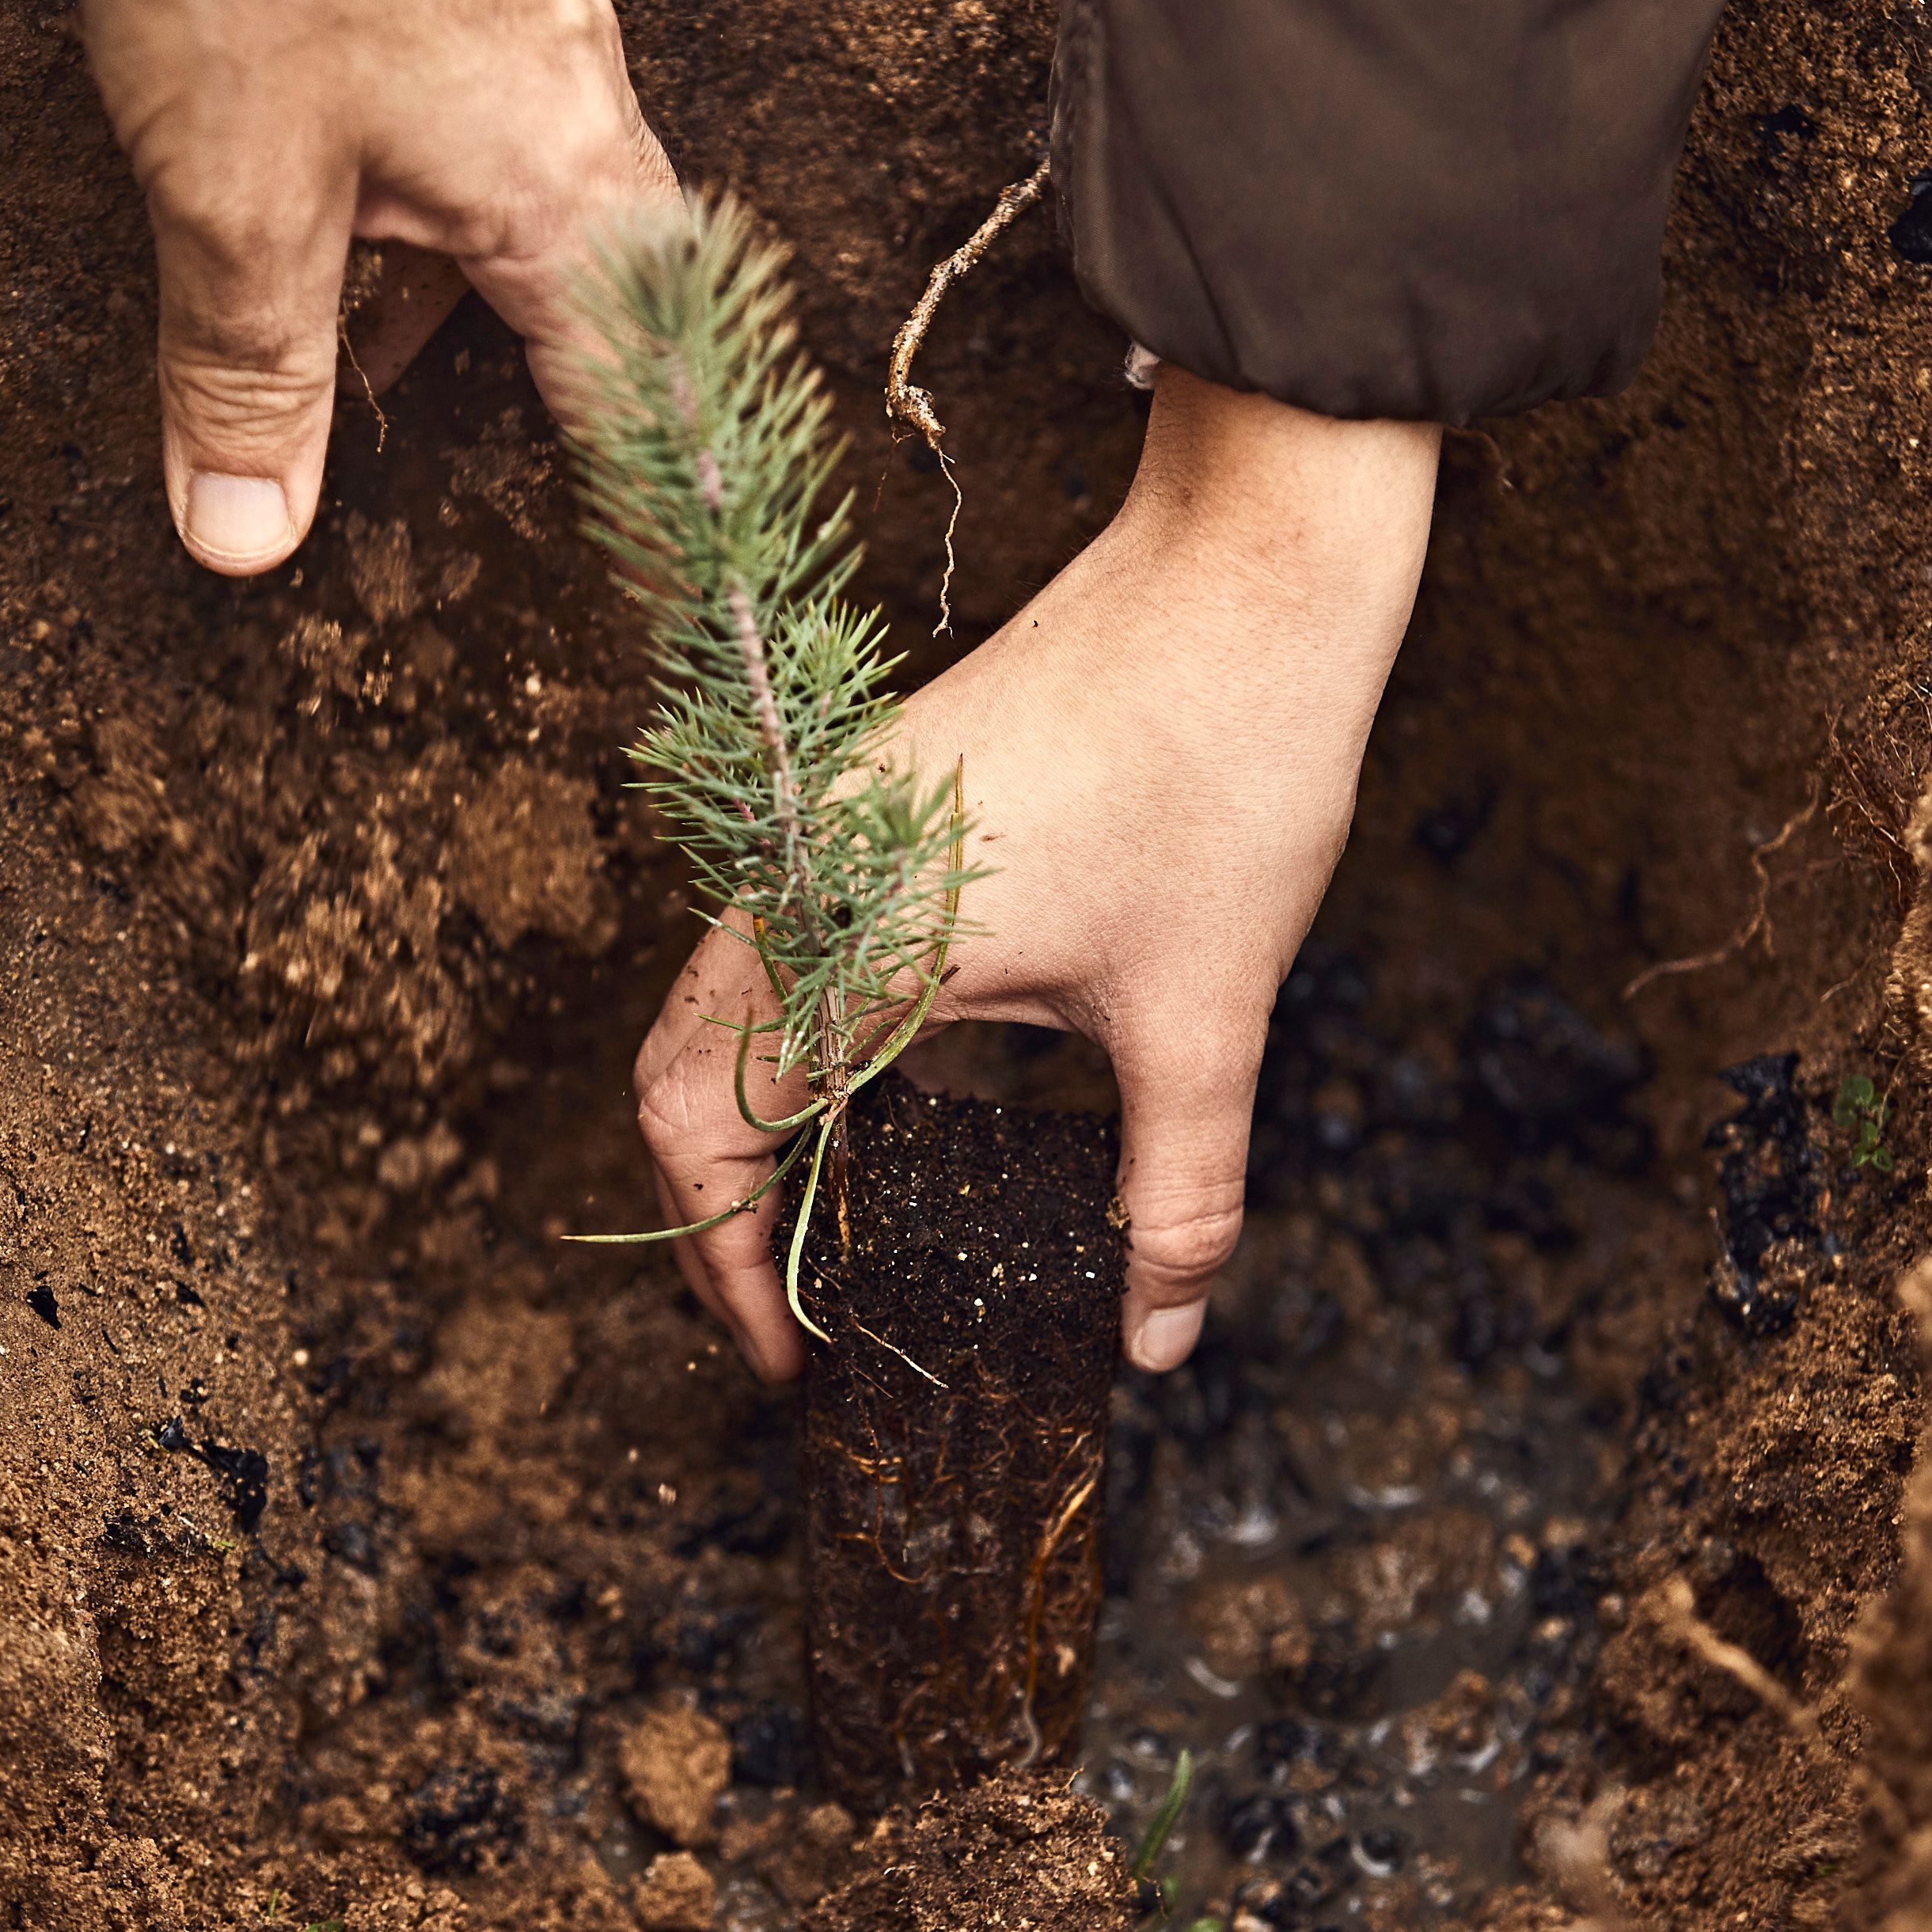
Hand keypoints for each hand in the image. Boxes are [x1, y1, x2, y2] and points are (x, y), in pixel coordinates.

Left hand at [0, 0, 675, 576]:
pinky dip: (427, 195)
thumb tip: (246, 545)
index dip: (658, 514)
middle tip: (549, 482)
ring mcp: (546, 22)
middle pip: (612, 303)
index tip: (680, 593)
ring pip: (533, 205)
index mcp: (572, 200)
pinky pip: (486, 121)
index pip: (651, 405)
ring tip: (372, 352)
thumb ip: (253, 382)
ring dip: (462, 290)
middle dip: (564, 397)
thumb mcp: (235, 202)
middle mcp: (591, 111)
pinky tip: (335, 199)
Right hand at [633, 373, 1440, 1380]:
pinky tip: (885, 1093)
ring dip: (753, 1118)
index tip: (790, 1361)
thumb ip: (1173, 1198)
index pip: (703, 1128)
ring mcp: (826, 815)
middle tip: (795, 1314)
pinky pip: (783, 932)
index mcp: (849, 936)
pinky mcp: (872, 786)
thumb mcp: (1204, 1020)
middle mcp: (801, 868)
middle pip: (683, 1070)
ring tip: (830, 1225)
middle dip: (721, 1209)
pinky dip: (795, 1032)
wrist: (1248, 570)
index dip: (726, 1265)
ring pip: (725, 995)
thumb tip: (1157, 1341)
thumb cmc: (1222, 773)